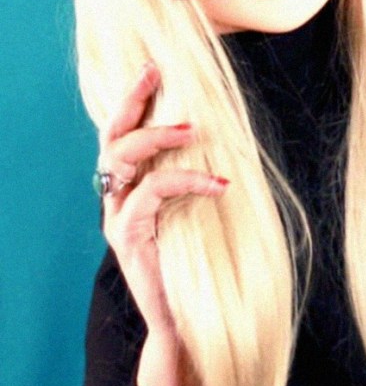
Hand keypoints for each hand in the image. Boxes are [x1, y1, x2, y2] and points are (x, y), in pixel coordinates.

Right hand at [98, 62, 227, 385]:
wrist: (193, 319)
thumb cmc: (204, 259)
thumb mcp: (205, 208)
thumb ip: (204, 174)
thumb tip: (234, 133)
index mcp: (134, 186)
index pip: (124, 132)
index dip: (134, 98)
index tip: (154, 65)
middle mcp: (119, 198)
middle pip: (112, 137)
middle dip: (131, 100)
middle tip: (156, 73)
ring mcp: (119, 218)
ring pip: (120, 159)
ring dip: (157, 136)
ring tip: (196, 129)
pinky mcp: (129, 238)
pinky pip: (150, 195)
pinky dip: (185, 180)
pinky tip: (219, 183)